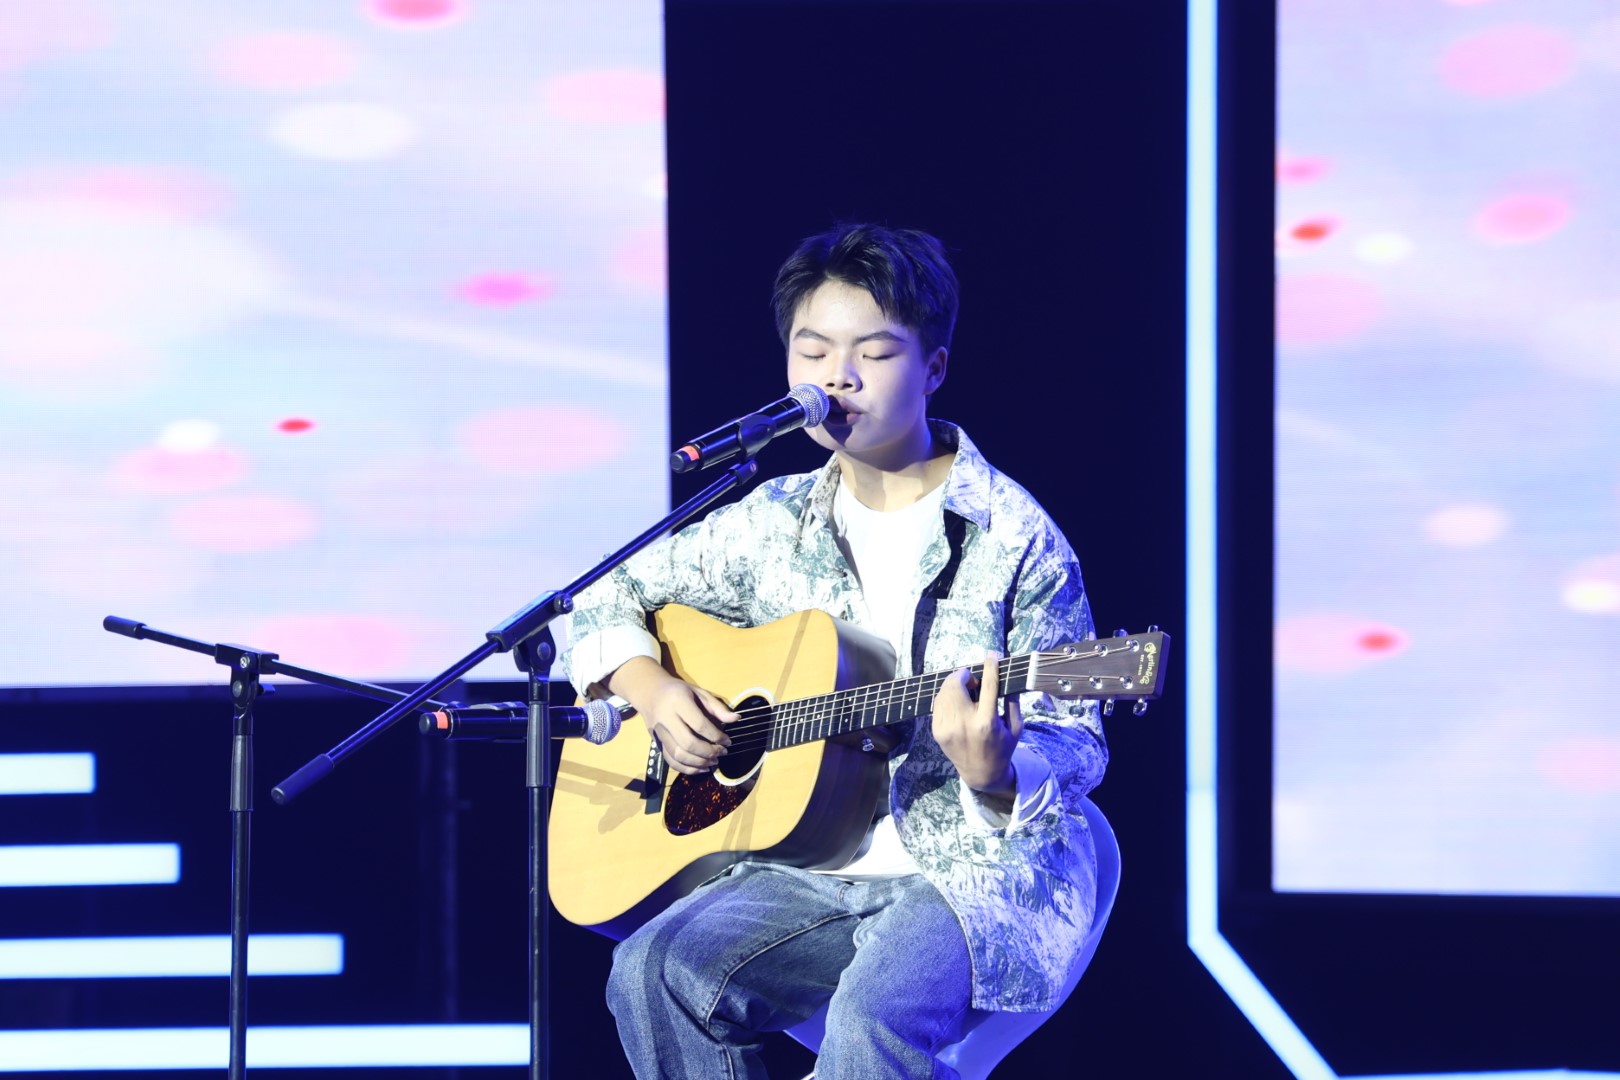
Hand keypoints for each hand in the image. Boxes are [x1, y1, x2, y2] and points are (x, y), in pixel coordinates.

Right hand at [606, 656, 737, 774]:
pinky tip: (701, 768)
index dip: (716, 736)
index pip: (699, 724)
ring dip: (699, 763)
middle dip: (709, 752)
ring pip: (678, 755)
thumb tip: (736, 719)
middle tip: (722, 753)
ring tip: (714, 762)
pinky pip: (670, 761)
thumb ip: (717, 707)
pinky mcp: (656, 743)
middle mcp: (665, 719)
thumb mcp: (699, 692)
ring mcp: (658, 733)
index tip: (728, 741)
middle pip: (688, 743)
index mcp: (678, 702)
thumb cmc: (678, 691)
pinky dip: (686, 769)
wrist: (650, 693)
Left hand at [931, 651, 1021, 796]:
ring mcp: (947, 728)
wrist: (981, 774)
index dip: (990, 667)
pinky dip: (947, 697)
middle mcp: (964, 724)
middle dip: (964, 674)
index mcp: (987, 722)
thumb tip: (1007, 675)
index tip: (992, 654)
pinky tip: (957, 702)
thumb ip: (1013, 701)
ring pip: (944, 692)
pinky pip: (938, 703)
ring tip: (966, 690)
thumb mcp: (1015, 727)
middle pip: (956, 684)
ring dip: (954, 684)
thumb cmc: (1002, 748)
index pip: (988, 686)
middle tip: (973, 679)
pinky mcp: (937, 731)